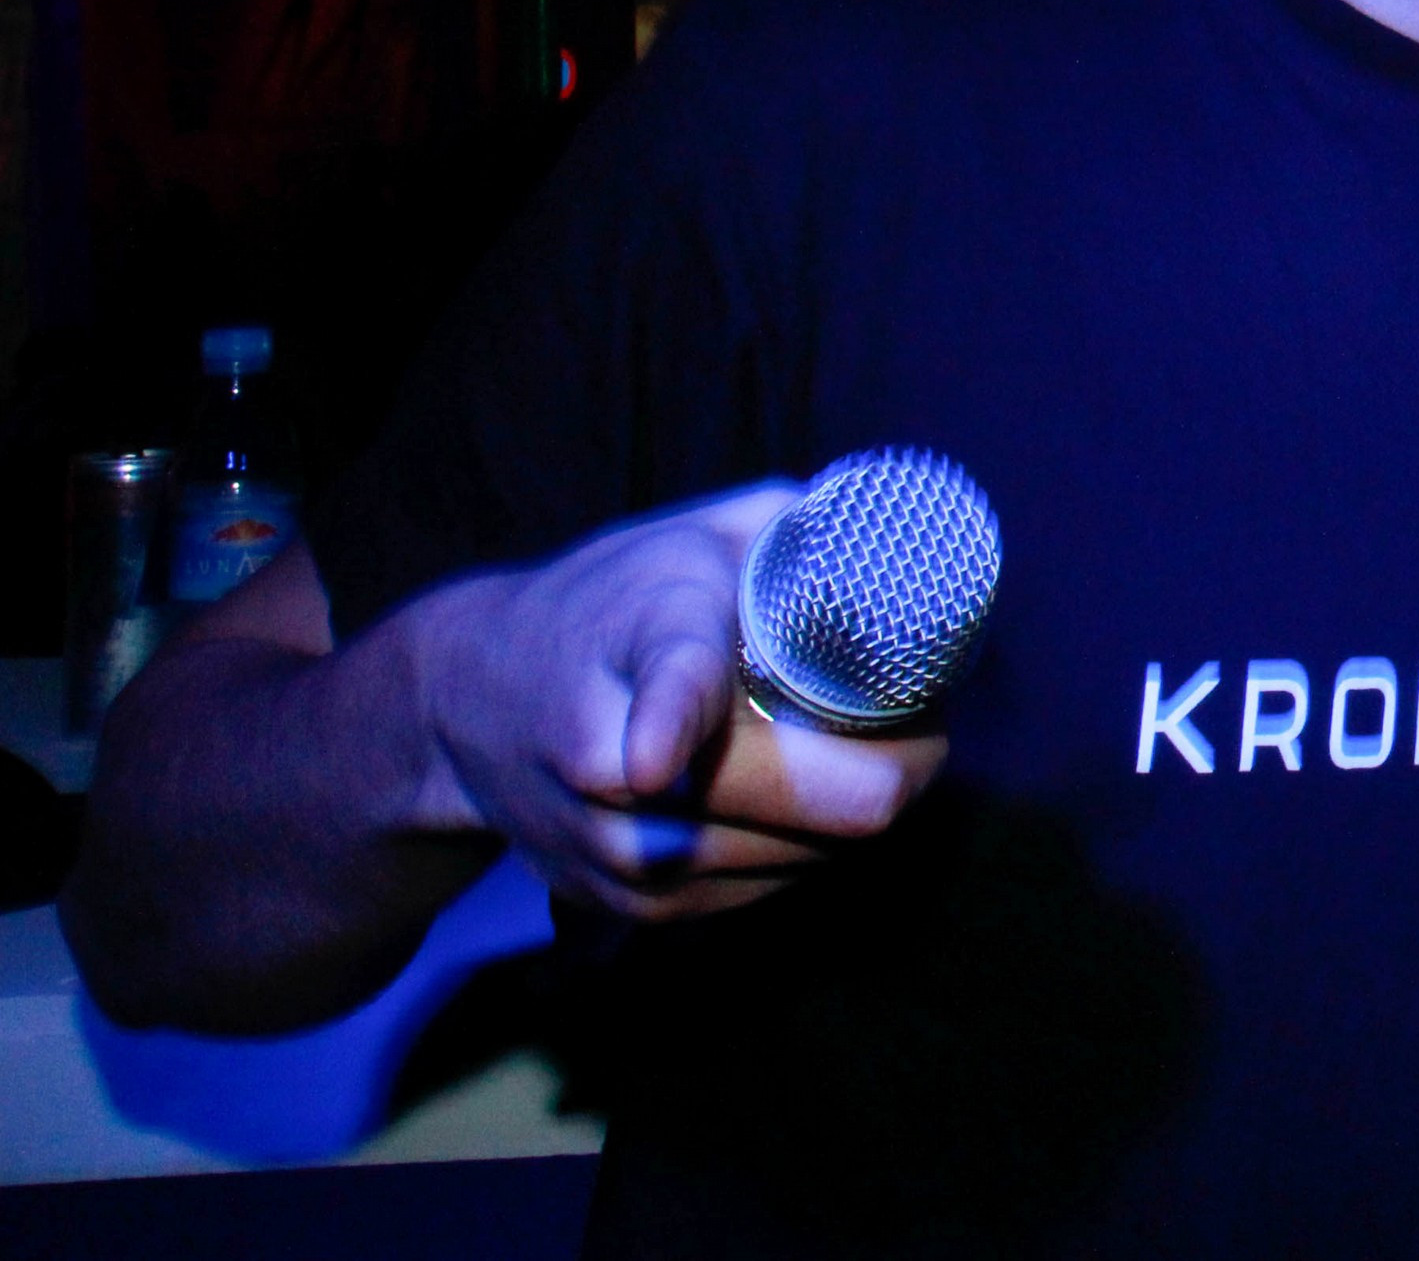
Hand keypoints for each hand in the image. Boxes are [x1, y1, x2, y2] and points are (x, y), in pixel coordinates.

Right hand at [406, 484, 946, 920]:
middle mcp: (625, 774)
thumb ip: (797, 526)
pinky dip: (816, 844)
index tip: (663, 755)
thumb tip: (901, 529)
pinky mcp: (637, 909)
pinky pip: (779, 885)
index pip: (671, 701)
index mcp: (645, 660)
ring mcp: (627, 855)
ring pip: (820, 855)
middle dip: (903, 761)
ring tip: (880, 745)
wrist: (470, 707)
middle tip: (931, 716)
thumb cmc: (611, 603)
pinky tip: (818, 791)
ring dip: (868, 806)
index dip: (675, 728)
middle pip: (820, 804)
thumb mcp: (694, 536)